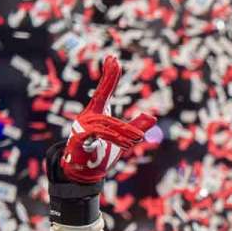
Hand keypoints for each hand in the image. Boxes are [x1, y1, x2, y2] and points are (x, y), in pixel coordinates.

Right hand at [60, 56, 155, 183]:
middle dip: (126, 124)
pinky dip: (114, 139)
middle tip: (140, 136)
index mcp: (97, 112)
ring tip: (137, 141)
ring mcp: (81, 126)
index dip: (110, 75)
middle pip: (107, 109)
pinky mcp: (79, 138)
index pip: (104, 90)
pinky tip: (126, 144)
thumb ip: (135, 126)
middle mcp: (88, 115)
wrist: (84, 172)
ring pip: (106, 124)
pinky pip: (98, 134)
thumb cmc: (101, 152)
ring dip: (123, 133)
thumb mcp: (123, 139)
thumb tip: (152, 116)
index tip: (113, 58)